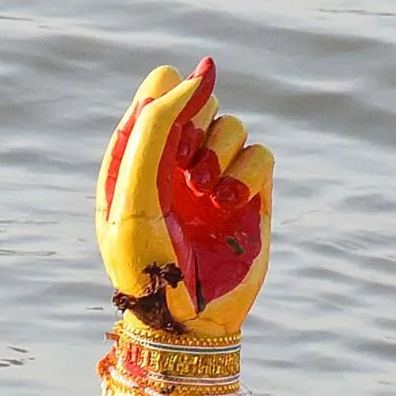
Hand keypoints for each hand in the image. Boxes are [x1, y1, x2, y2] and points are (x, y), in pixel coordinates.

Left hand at [95, 59, 272, 336]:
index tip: (169, 143)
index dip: (169, 103)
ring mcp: (214, 175)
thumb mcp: (134, 196)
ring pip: (232, 124)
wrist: (187, 323)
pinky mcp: (250, 194)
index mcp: (134, 156)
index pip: (157, 89)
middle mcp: (174, 160)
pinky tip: (231, 203)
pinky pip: (261, 154)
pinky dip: (248, 173)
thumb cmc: (148, 267)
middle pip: (199, 97)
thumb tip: (201, 72)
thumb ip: (156, 129)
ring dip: (222, 151)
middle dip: (196, 125)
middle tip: (186, 167)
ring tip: (208, 193)